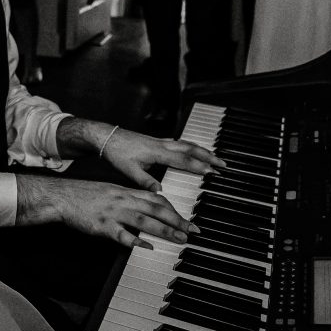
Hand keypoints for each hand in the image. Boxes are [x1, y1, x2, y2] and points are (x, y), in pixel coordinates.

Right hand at [32, 176, 197, 248]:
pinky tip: (147, 247)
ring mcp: (114, 213)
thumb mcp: (110, 190)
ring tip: (180, 239)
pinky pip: (122, 235)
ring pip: (145, 221)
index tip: (185, 218)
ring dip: (165, 230)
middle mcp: (123, 200)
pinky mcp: (103, 226)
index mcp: (125, 191)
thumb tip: (146, 205)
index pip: (156, 199)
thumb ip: (128, 198)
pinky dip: (136, 241)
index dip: (174, 209)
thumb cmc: (84, 195)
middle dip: (177, 220)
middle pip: (156, 209)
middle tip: (192, 230)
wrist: (62, 196)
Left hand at [100, 127, 224, 192]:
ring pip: (187, 144)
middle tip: (223, 165)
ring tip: (215, 158)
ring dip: (203, 150)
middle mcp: (162, 145)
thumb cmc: (117, 153)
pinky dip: (192, 146)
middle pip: (191, 149)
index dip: (198, 166)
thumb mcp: (129, 170)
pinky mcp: (157, 141)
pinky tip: (195, 150)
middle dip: (208, 157)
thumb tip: (160, 192)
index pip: (183, 160)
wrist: (107, 137)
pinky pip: (180, 143)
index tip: (212, 172)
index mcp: (156, 152)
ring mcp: (161, 141)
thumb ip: (145, 181)